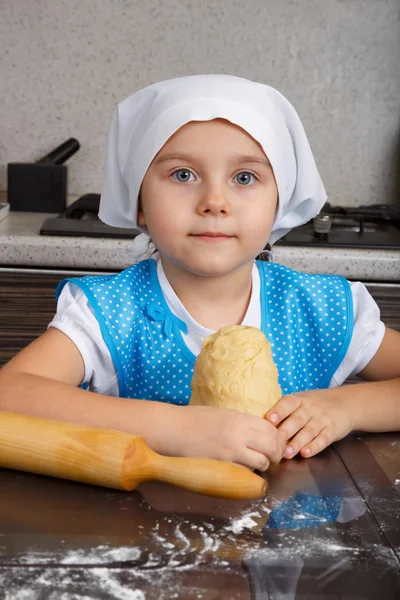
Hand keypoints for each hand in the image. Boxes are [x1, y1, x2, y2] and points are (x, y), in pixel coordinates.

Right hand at [168, 405, 285, 471]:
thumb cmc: (195, 419)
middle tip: (272, 458)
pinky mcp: (222, 465)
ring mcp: (231, 451)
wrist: (173, 428)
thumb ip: (243, 423)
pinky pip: (245, 473)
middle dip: (276, 454)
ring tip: (254, 463)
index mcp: (240, 418)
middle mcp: (239, 433)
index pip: (272, 430)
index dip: (279, 439)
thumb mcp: (223, 414)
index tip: (276, 444)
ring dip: (262, 465)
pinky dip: (247, 473)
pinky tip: (240, 468)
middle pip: (272, 447)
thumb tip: (261, 433)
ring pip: (262, 462)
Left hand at [265, 389, 353, 458]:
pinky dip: (315, 447)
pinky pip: (323, 439)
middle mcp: (311, 408)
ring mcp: (322, 419)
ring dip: (297, 443)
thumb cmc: (314, 405)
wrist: (345, 403)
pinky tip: (306, 453)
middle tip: (274, 442)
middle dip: (285, 431)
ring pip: (308, 431)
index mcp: (299, 399)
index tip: (269, 419)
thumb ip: (285, 410)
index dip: (279, 410)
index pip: (288, 403)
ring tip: (286, 454)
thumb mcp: (301, 400)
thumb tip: (260, 422)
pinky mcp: (332, 430)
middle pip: (297, 419)